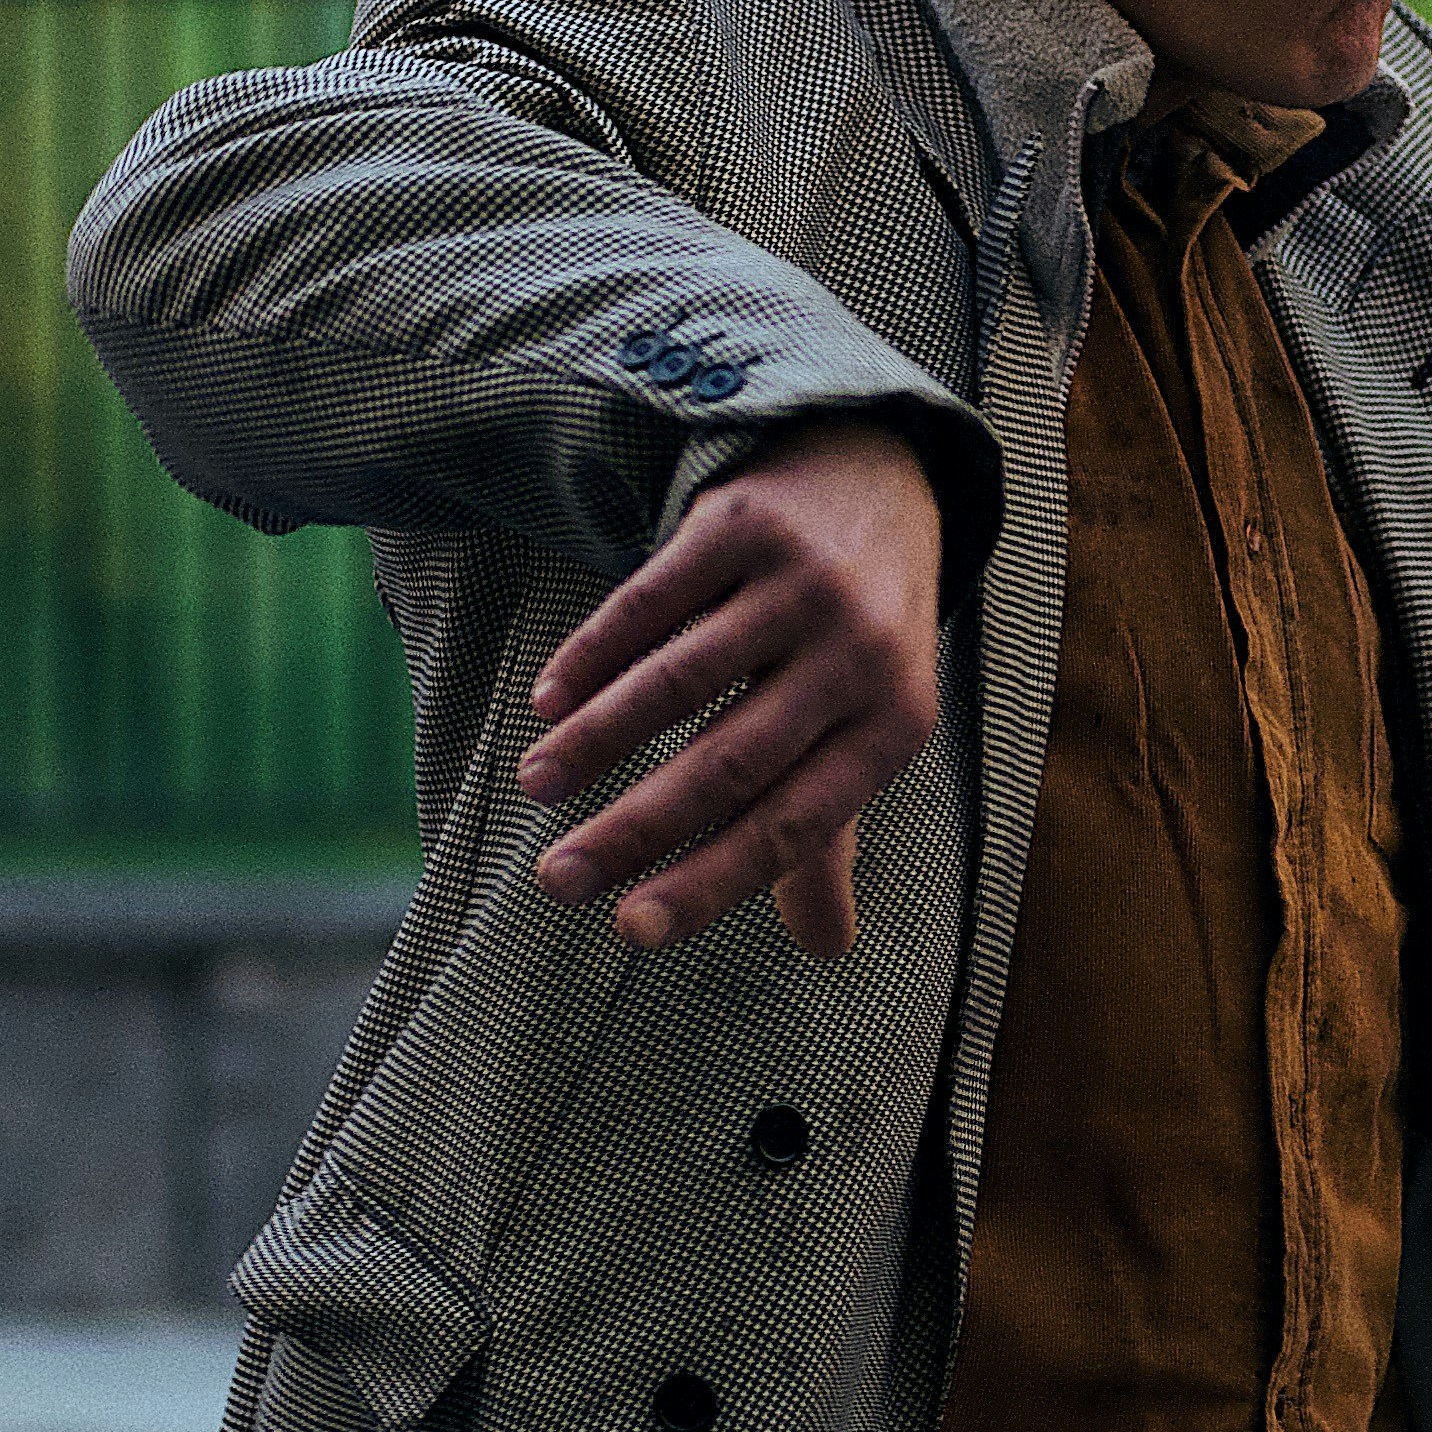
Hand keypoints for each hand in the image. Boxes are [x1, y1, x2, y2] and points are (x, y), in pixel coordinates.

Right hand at [518, 419, 942, 955]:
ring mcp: (804, 584)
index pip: (795, 825)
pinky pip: (652, 601)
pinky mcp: (747, 524)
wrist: (880, 482)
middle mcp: (859, 656)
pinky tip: (550, 703)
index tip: (629, 930)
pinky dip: (593, 657)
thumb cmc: (857, 642)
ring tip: (537, 788)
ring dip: (598, 743)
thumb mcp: (866, 730)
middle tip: (556, 880)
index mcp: (893, 728)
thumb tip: (826, 949)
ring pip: (681, 681)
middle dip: (635, 832)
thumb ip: (831, 835)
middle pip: (730, 763)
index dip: (711, 882)